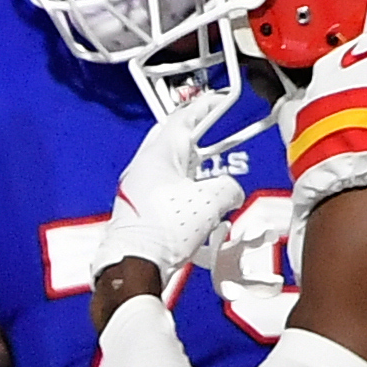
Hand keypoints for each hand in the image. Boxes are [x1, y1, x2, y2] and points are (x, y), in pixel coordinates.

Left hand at [94, 89, 241, 283]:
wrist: (134, 266)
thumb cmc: (164, 230)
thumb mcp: (211, 203)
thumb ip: (229, 188)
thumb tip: (231, 191)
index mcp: (158, 154)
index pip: (184, 118)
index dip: (206, 107)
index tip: (220, 100)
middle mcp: (143, 166)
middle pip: (172, 138)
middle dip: (194, 134)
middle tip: (211, 131)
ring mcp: (136, 187)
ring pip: (167, 165)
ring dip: (189, 165)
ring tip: (207, 172)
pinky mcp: (136, 209)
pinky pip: (162, 187)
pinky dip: (180, 187)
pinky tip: (193, 201)